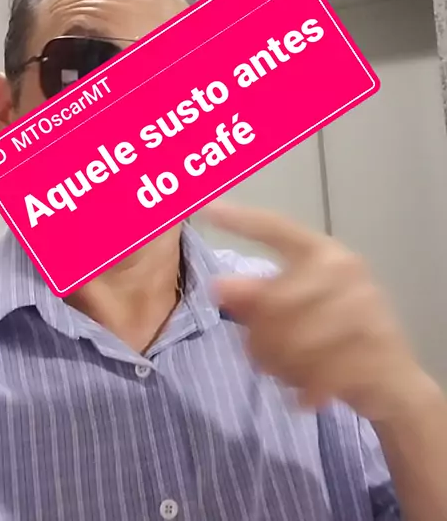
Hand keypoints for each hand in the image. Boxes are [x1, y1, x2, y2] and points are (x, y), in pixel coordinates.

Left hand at [206, 201, 429, 422]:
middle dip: (257, 336)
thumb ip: (257, 297)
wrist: (396, 380)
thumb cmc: (336, 336)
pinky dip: (303, 388)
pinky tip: (303, 395)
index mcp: (326, 252)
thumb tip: (217, 288)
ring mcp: (366, 307)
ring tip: (278, 374)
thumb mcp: (298, 311)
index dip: (243, 221)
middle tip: (253, 356)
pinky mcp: (375, 347)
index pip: (278, 229)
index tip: (208, 209)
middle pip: (274, 299)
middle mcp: (347, 270)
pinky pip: (317, 372)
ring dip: (277, 366)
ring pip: (293, 340)